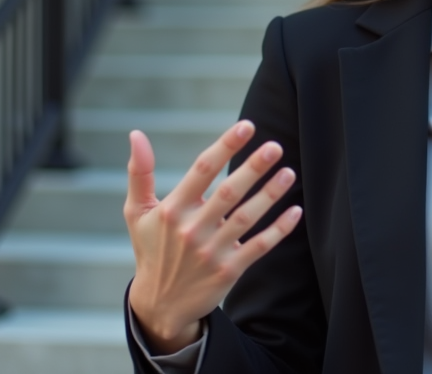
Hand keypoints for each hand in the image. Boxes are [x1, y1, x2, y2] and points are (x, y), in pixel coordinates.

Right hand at [124, 120, 303, 353]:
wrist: (160, 304)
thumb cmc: (152, 249)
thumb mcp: (136, 213)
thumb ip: (139, 173)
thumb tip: (136, 134)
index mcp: (172, 210)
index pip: (201, 171)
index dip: (225, 146)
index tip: (247, 126)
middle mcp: (192, 229)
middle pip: (228, 193)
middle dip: (253, 168)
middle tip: (275, 146)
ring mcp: (212, 251)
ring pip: (246, 218)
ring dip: (270, 194)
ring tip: (289, 172)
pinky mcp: (229, 269)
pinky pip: (259, 246)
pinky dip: (279, 230)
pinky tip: (295, 211)